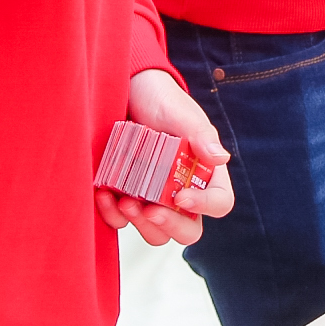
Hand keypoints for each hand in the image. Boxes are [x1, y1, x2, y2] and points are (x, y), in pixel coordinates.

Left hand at [98, 68, 233, 247]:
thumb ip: (200, 134)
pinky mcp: (128, 198)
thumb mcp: (180, 113)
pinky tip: (104, 193)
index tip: (181, 196)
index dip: (205, 206)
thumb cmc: (161, 101)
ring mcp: (154, 198)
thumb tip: (220, 158)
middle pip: (189, 229)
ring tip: (125, 201)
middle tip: (151, 210)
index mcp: (205, 173)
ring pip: (157, 233)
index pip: (219, 202)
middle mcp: (183, 190)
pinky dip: (113, 215)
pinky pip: (123, 222)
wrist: (126, 92)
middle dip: (170, 225)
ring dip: (141, 224)